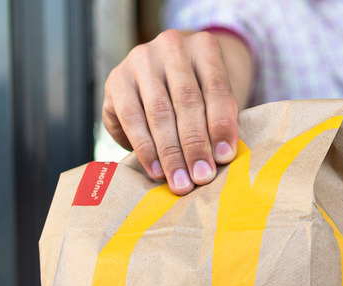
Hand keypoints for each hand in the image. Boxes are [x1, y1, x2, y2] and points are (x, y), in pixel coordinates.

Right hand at [102, 29, 252, 194]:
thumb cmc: (198, 93)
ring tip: (180, 182)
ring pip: (159, 113)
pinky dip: (145, 149)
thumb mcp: (213, 99)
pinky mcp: (117, 80)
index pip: (216, 88)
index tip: (224, 157)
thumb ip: (219, 121)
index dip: (221, 125)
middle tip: (202, 177)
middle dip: (195, 145)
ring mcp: (141, 60)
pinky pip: (132, 119)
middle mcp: (171, 47)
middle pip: (187, 101)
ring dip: (170, 153)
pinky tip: (156, 171)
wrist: (163, 75)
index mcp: (204, 47)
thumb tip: (220, 159)